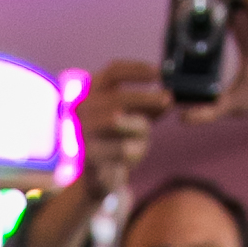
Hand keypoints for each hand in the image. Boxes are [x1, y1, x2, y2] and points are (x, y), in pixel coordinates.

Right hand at [77, 60, 171, 200]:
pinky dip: (135, 150)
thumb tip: (167, 97)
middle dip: (145, 97)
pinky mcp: (86, 158)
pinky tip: (135, 153)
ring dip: (139, 128)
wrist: (96, 176)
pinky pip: (121, 149)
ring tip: (144, 138)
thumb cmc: (116, 139)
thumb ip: (148, 106)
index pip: (112, 72)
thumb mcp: (132, 116)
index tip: (159, 73)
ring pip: (116, 121)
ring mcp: (80, 133)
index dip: (137, 70)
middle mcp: (80, 110)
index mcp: (89, 92)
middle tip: (168, 100)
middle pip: (116, 96)